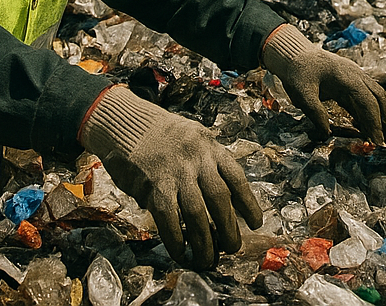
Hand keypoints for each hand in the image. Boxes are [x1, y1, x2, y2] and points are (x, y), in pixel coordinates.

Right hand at [79, 85, 262, 268]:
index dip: (249, 203)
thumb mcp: (197, 138)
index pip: (237, 178)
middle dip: (229, 228)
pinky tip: (181, 253)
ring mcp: (177, 173)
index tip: (256, 223)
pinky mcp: (154, 186)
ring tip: (209, 260)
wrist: (130, 125)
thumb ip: (211, 162)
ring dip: (205, 242)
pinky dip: (177, 240)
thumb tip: (228, 197)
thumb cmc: (166, 136)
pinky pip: (169, 219)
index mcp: (212, 147)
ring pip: (197, 214)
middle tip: (233, 248)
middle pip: (220, 199)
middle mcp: (198, 159)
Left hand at [262, 24, 385, 143]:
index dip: (374, 122)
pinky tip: (371, 125)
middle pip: (379, 96)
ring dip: (385, 113)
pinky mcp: (351, 81)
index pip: (367, 101)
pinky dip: (373, 110)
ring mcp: (355, 76)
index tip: (377, 141)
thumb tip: (326, 134)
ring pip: (377, 94)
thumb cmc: (298, 72)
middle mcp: (356, 75)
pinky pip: (367, 95)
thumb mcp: (301, 93)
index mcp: (346, 77)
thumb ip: (315, 112)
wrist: (296, 54)